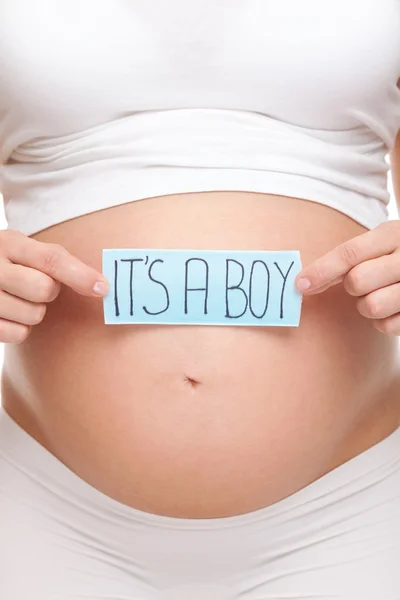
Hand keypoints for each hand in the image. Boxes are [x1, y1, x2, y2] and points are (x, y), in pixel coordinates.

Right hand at [0, 229, 109, 343]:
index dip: (80, 275)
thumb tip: (98, 283)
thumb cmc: (8, 261)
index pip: (50, 260)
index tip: (102, 288)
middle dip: (49, 292)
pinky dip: (21, 328)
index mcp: (8, 243)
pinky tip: (10, 314)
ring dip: (35, 311)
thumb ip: (56, 260)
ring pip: (33, 315)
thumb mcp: (24, 249)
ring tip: (20, 299)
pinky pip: (18, 334)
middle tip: (38, 286)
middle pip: (44, 290)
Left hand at [294, 220, 399, 335]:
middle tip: (362, 283)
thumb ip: (349, 257)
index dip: (321, 270)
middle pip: (357, 281)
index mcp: (394, 233)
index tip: (300, 285)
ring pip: (371, 306)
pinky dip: (382, 322)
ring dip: (366, 306)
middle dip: (352, 287)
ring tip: (379, 295)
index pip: (350, 253)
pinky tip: (392, 308)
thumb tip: (305, 281)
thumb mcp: (380, 244)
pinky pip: (386, 326)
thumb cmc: (397, 256)